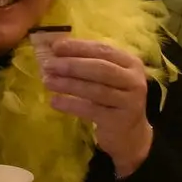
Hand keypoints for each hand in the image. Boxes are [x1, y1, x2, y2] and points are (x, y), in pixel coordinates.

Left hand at [41, 40, 153, 177]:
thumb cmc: (113, 99)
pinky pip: (91, 110)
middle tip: (48, 65)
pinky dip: (71, 104)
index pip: (103, 50)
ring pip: (95, 89)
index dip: (79, 47)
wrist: (130, 134)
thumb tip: (56, 50)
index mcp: (131, 63)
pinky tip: (54, 101)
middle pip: (101, 68)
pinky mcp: (119, 121)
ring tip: (47, 81)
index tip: (56, 47)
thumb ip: (88, 62)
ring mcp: (129, 101)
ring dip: (68, 84)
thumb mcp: (108, 77)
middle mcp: (134, 80)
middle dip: (72, 65)